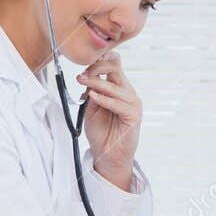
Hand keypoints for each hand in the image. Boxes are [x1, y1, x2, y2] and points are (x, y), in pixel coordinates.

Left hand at [77, 51, 140, 191]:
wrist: (107, 155)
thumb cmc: (101, 133)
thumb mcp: (91, 107)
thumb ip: (92, 91)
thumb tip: (88, 75)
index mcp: (118, 88)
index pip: (113, 64)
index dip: (99, 60)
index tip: (82, 64)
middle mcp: (127, 93)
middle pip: (116, 68)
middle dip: (96, 66)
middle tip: (81, 73)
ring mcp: (132, 104)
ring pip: (115, 85)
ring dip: (96, 82)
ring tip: (82, 82)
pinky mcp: (134, 116)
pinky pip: (118, 103)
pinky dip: (104, 99)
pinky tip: (92, 96)